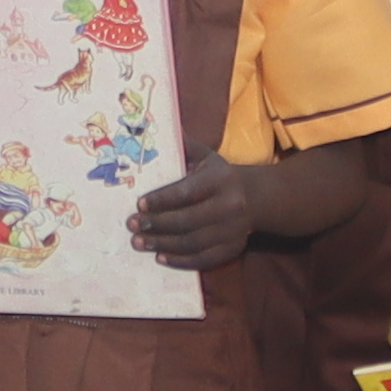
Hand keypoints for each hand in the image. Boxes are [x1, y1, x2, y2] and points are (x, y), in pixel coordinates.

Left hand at [128, 154, 270, 270]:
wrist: (258, 198)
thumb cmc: (221, 176)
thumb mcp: (207, 157)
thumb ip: (183, 147)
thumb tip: (154, 130)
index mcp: (221, 180)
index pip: (186, 192)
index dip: (162, 199)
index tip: (139, 204)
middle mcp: (230, 206)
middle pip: (188, 220)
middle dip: (157, 224)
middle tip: (133, 225)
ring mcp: (233, 231)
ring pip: (193, 242)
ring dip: (163, 244)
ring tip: (139, 243)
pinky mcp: (233, 249)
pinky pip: (205, 259)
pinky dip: (181, 261)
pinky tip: (160, 258)